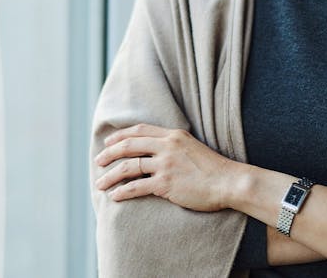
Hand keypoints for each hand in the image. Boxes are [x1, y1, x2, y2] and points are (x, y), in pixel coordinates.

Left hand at [95, 124, 235, 211]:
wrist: (228, 182)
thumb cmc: (212, 168)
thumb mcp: (192, 147)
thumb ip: (173, 146)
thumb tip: (155, 151)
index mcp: (174, 135)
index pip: (140, 130)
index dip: (121, 136)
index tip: (108, 143)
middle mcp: (167, 146)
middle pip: (129, 145)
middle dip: (109, 154)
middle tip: (97, 161)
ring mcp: (166, 165)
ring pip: (129, 167)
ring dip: (110, 176)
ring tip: (100, 184)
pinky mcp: (166, 183)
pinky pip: (137, 186)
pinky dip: (123, 192)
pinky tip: (115, 197)